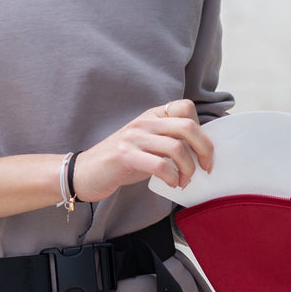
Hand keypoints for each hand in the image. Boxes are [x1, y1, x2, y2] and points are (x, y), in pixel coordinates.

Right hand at [73, 100, 212, 203]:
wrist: (84, 172)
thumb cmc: (121, 163)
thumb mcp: (148, 146)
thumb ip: (169, 142)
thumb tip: (201, 151)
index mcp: (152, 116)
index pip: (186, 107)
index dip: (201, 128)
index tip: (202, 151)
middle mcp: (144, 122)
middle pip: (188, 126)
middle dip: (205, 149)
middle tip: (206, 168)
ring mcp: (134, 137)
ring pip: (177, 147)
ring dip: (188, 169)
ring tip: (183, 181)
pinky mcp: (125, 155)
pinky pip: (159, 164)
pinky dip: (172, 177)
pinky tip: (171, 184)